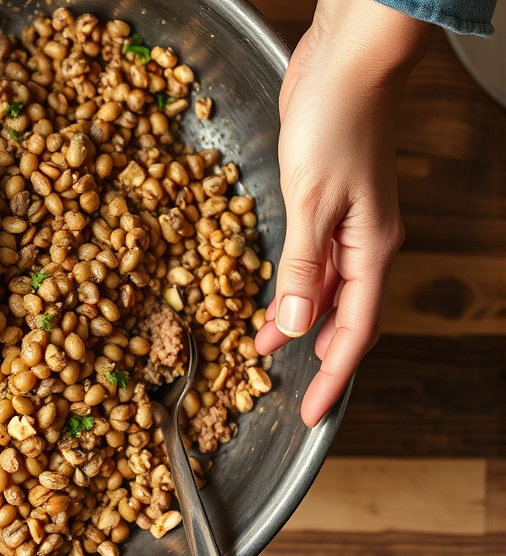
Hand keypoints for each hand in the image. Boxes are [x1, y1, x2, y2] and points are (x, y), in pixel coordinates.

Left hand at [254, 0, 431, 426]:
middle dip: (315, 356)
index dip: (334, 377)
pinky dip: (292, 284)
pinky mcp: (321, 201)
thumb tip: (295, 327)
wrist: (343, 62)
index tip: (313, 414)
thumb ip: (302, 266)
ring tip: (263, 346)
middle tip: (285, 388)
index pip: (355, 332)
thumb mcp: (311, 201)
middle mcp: (362, 242)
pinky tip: (273, 292)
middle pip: (344, 317)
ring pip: (325, 289)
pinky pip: (310, 259)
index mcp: (369, 249)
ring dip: (298, 320)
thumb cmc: (335, 122)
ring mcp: (344, 222)